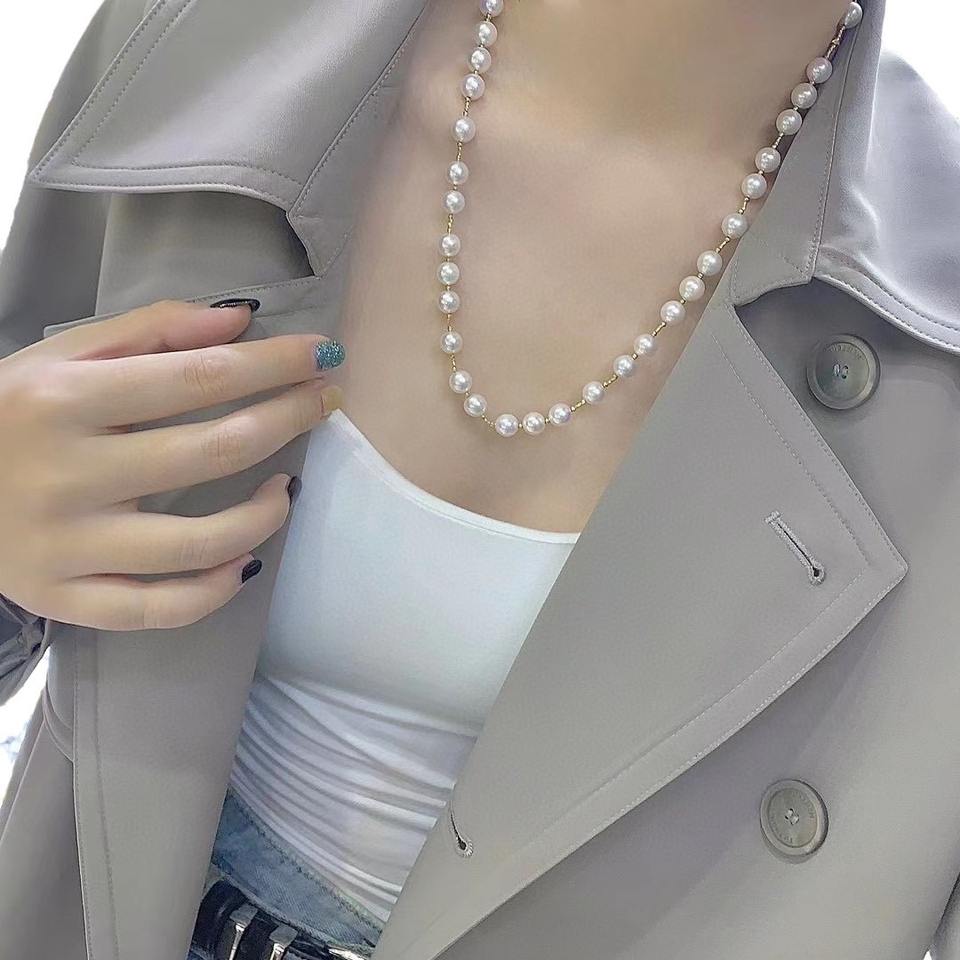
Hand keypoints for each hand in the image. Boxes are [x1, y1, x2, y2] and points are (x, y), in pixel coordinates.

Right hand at [0, 299, 341, 630]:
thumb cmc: (8, 415)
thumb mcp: (60, 356)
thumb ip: (150, 329)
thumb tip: (242, 318)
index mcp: (62, 400)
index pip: (197, 378)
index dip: (274, 364)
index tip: (323, 354)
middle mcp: (66, 474)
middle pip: (213, 450)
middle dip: (289, 417)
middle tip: (325, 401)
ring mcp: (67, 546)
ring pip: (199, 543)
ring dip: (267, 512)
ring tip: (289, 485)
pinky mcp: (65, 598)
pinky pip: (161, 610)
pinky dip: (216, 590)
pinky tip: (247, 560)